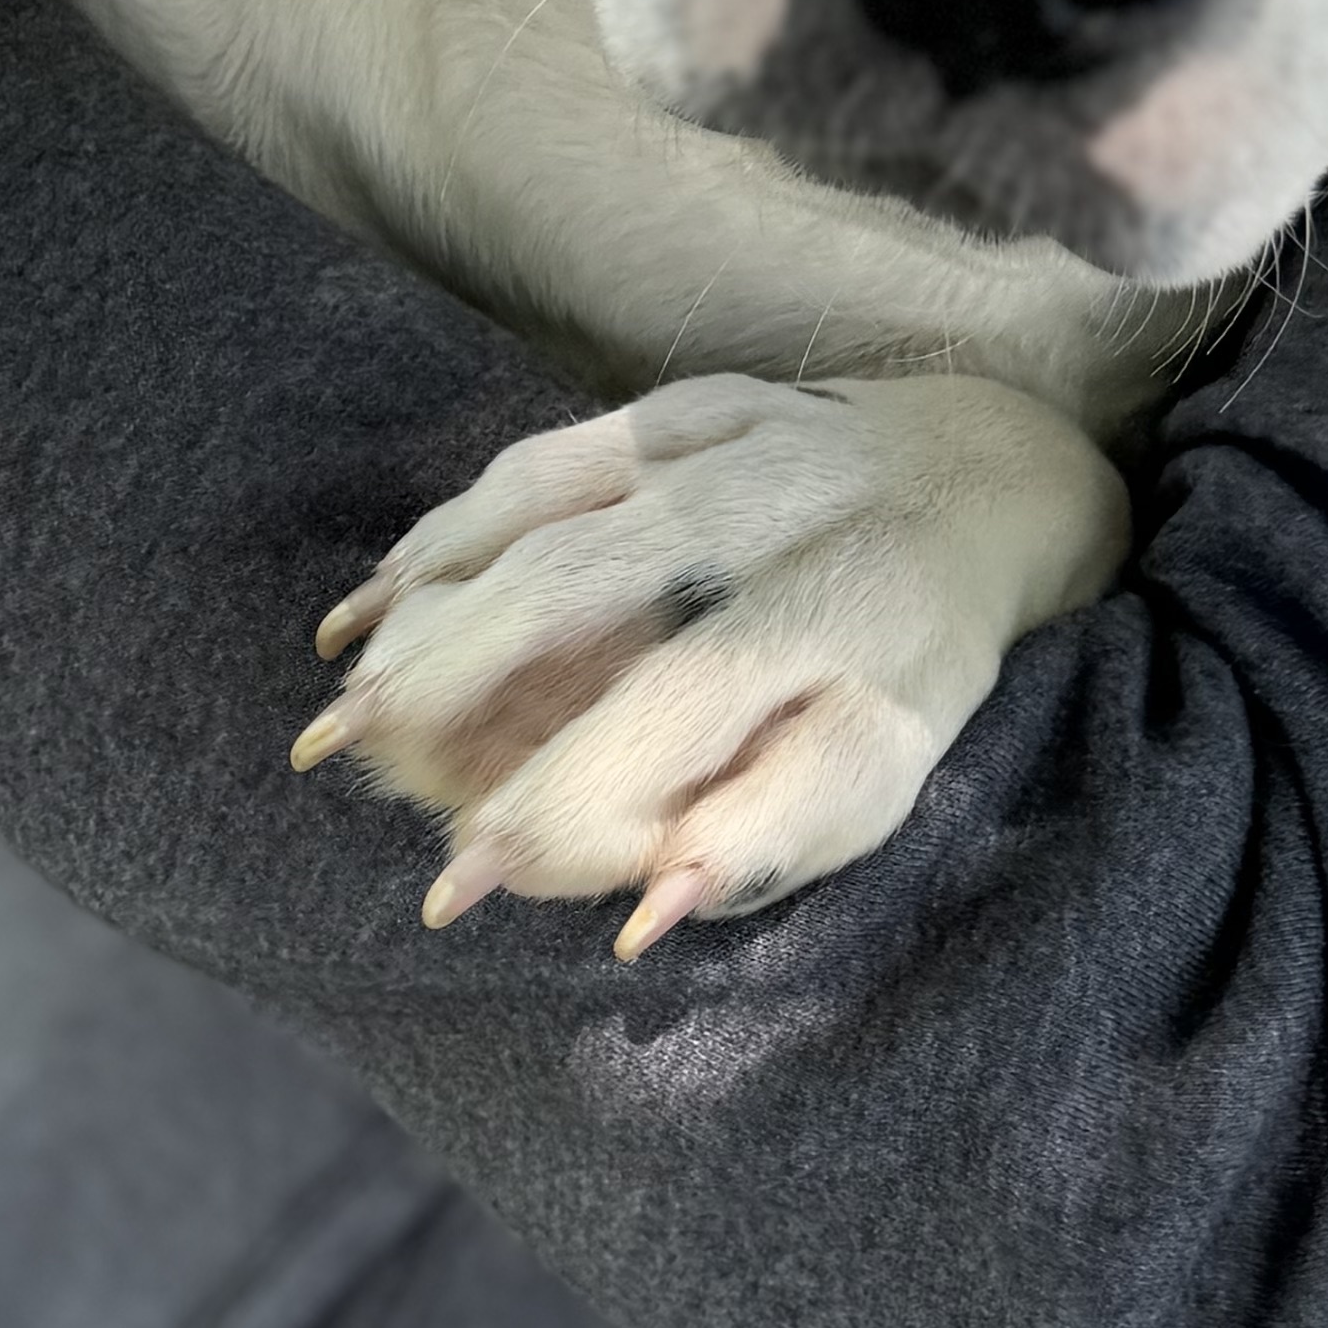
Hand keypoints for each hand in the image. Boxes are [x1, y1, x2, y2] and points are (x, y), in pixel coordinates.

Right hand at [297, 373, 1131, 957]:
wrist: (978, 480)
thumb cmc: (903, 662)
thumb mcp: (876, 770)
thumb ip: (766, 843)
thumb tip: (639, 923)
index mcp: (838, 639)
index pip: (671, 728)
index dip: (565, 814)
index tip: (463, 883)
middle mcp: (779, 535)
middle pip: (580, 602)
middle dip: (454, 691)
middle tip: (353, 773)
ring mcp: (727, 454)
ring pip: (545, 528)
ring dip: (429, 616)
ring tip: (348, 714)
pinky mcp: (686, 404)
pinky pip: (537, 470)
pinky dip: (445, 537)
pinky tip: (372, 611)